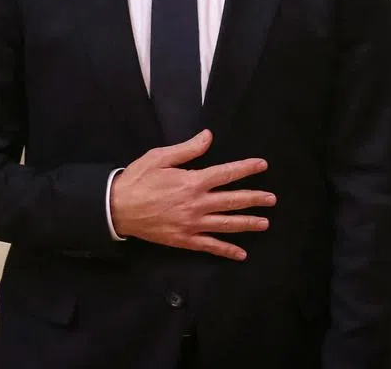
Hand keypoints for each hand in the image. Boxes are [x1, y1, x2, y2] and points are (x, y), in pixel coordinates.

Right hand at [110, 129, 275, 259]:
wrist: (118, 208)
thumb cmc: (138, 179)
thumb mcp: (160, 157)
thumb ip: (188, 149)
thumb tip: (209, 137)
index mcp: (193, 181)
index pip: (227, 173)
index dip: (246, 168)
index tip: (262, 165)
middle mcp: (197, 204)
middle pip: (233, 200)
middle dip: (255, 199)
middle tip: (272, 199)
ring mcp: (193, 224)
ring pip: (227, 224)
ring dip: (248, 223)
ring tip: (265, 224)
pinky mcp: (185, 240)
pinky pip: (211, 246)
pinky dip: (227, 250)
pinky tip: (241, 253)